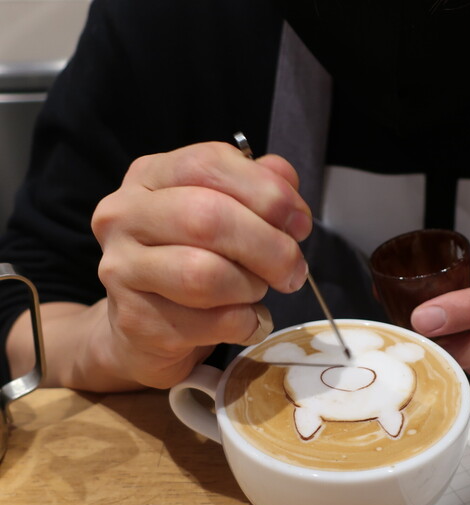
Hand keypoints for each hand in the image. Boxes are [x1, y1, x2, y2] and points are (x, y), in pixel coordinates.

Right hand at [90, 141, 311, 387]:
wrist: (142, 327)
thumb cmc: (188, 261)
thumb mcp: (219, 213)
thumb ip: (255, 189)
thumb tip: (286, 182)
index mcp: (148, 177)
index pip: (208, 164)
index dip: (267, 192)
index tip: (299, 224)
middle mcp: (125, 216)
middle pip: (208, 218)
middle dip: (270, 247)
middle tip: (294, 271)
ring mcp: (122, 269)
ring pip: (205, 275)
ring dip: (251, 288)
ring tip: (257, 294)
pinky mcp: (135, 320)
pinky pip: (212, 322)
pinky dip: (246, 324)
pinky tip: (247, 322)